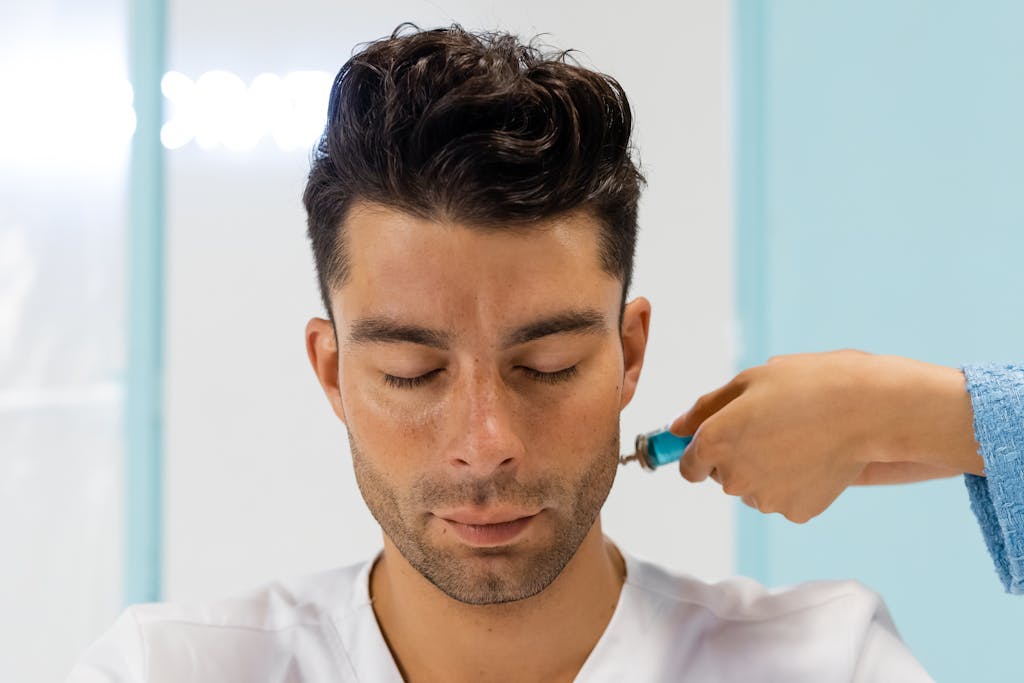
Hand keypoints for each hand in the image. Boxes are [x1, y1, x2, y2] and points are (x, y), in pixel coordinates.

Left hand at [671, 350, 982, 522]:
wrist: (867, 409)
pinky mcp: (795, 511)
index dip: (702, 452)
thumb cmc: (805, 385)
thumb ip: (705, 408)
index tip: (723, 439)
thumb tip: (676, 429)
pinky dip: (794, 483)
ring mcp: (765, 499)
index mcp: (713, 443)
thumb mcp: (748, 381)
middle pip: (721, 477)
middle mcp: (732, 478)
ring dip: (765, 471)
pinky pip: (784, 498)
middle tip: (772, 428)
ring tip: (798, 439)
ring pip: (753, 489)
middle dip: (737, 457)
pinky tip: (814, 458)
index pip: (687, 466)